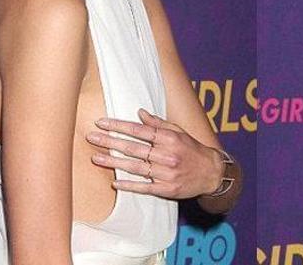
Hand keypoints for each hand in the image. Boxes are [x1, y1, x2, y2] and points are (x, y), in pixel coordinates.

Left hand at [86, 108, 222, 199]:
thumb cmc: (192, 149)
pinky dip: (129, 185)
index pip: (139, 130)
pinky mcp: (166, 189)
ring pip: (135, 167)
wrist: (211, 173)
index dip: (118, 126)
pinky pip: (144, 187)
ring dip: (113, 162)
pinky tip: (114, 182)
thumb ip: (158, 123)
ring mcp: (166, 173)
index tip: (101, 122)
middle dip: (110, 141)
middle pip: (133, 147)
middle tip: (91, 137)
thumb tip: (139, 112)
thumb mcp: (178, 132)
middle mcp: (167, 155)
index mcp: (169, 138)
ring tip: (95, 157)